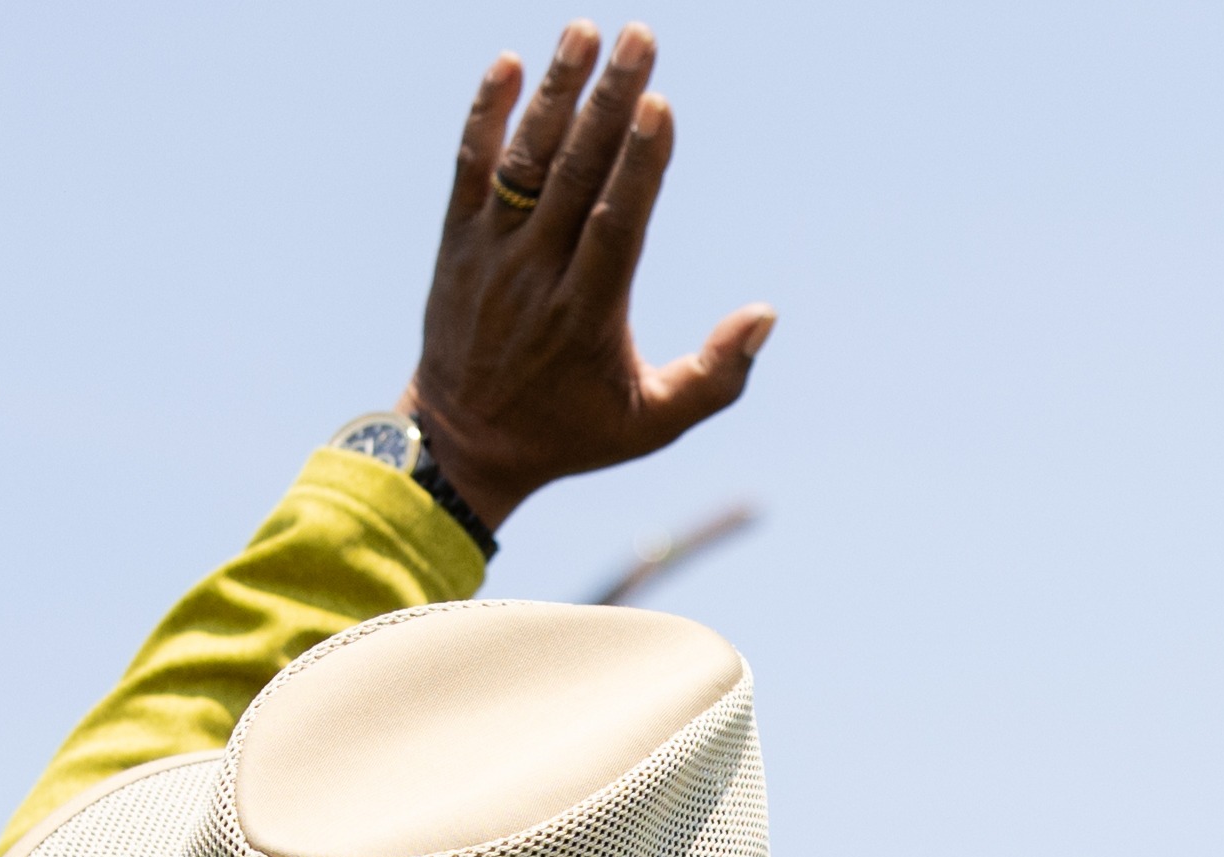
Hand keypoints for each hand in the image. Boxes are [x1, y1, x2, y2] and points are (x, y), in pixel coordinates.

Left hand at [409, 23, 774, 533]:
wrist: (459, 447)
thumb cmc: (568, 432)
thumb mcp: (649, 426)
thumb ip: (714, 379)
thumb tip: (767, 316)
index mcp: (586, 314)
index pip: (614, 225)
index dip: (636, 164)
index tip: (657, 105)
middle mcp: (534, 276)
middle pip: (575, 176)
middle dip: (608, 104)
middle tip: (639, 37)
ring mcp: (490, 256)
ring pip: (524, 162)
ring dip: (556, 92)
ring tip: (585, 31)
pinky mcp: (457, 243)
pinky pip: (470, 169)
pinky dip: (486, 116)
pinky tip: (510, 64)